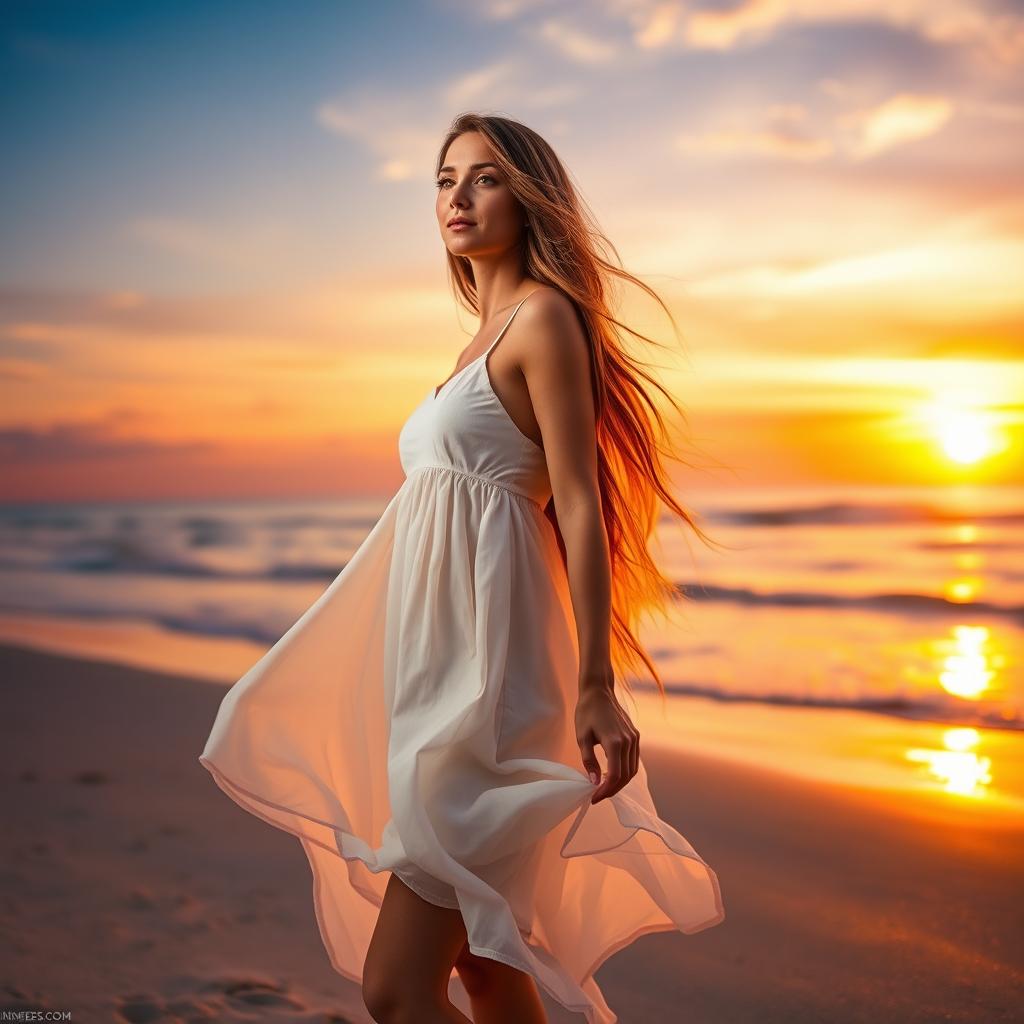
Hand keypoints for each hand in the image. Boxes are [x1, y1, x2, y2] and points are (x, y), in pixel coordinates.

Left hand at [574, 684, 639, 803]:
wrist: (599, 691)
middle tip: (597, 796)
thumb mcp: (582, 737)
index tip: (593, 797)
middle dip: (612, 790)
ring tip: (604, 788)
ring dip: (620, 782)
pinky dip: (624, 771)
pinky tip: (611, 774)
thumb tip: (594, 782)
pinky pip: (633, 760)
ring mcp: (634, 738)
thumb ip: (589, 761)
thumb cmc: (587, 712)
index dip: (605, 791)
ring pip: (632, 770)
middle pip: (625, 776)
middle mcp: (628, 741)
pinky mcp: (635, 736)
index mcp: (615, 742)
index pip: (614, 776)